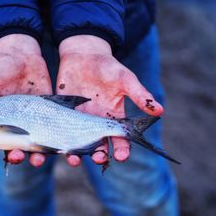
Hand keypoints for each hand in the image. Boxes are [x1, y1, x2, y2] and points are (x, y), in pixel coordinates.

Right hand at [0, 34, 51, 166]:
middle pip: (11, 150)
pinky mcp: (46, 117)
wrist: (23, 55)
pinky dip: (55, 144)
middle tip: (17, 156)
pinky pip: (50, 134)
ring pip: (31, 147)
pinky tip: (59, 149)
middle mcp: (11, 126)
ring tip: (37, 160)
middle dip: (14, 157)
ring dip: (34, 157)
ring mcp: (29, 123)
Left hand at [56, 35, 163, 165]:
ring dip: (77, 153)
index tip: (121, 156)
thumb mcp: (125, 79)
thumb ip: (139, 95)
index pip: (120, 139)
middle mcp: (96, 123)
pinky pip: (60, 130)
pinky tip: (56, 144)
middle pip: (99, 146)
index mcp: (114, 118)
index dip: (122, 150)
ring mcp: (78, 120)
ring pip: (78, 142)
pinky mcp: (63, 114)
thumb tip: (160, 111)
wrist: (83, 55)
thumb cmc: (108, 67)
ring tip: (74, 159)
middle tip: (99, 159)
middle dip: (99, 155)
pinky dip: (58, 139)